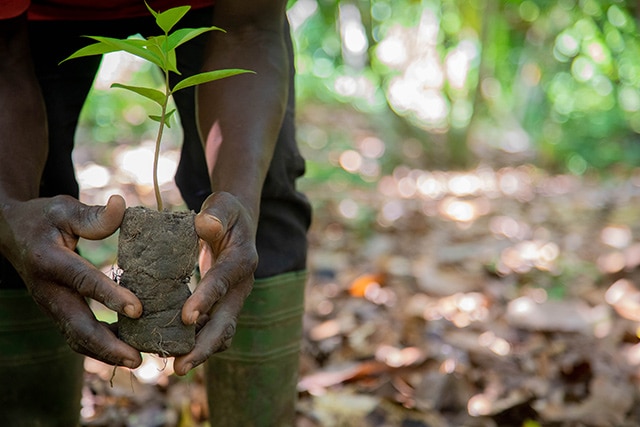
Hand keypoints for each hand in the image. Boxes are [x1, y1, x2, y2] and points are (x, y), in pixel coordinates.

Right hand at [0, 194, 142, 367]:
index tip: (138, 309)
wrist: (12, 233)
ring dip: (105, 353)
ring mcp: (51, 306)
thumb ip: (93, 215)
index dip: (110, 296)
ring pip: (76, 338)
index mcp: (50, 261)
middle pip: (77, 326)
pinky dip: (100, 347)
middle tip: (137, 358)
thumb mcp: (63, 208)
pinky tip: (126, 350)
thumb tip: (122, 205)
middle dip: (107, 346)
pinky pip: (77, 336)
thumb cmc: (43, 218)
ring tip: (137, 361)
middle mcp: (48, 290)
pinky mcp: (57, 312)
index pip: (83, 282)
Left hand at [174, 192, 257, 374]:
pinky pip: (210, 329)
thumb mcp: (223, 204)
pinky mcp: (222, 306)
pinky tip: (170, 351)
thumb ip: (216, 213)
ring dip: (200, 351)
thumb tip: (205, 224)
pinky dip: (194, 342)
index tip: (186, 317)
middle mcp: (241, 286)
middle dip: (205, 346)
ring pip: (220, 332)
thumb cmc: (225, 212)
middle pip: (226, 321)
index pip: (224, 281)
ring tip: (174, 367)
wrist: (236, 224)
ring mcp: (233, 300)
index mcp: (242, 260)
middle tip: (180, 366)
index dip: (207, 299)